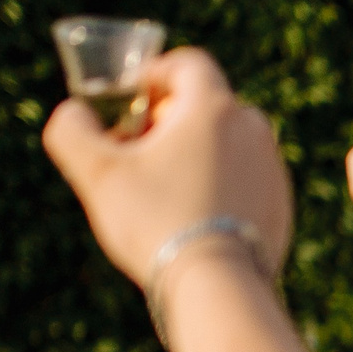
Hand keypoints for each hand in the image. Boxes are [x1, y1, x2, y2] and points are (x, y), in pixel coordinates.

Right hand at [42, 49, 292, 285]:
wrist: (218, 287)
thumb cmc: (156, 222)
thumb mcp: (98, 173)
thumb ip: (72, 130)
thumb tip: (72, 113)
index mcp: (214, 107)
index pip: (188, 64)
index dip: (155, 74)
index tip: (131, 99)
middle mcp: (253, 131)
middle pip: (207, 106)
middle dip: (170, 119)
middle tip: (139, 150)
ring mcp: (272, 170)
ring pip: (228, 146)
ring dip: (195, 154)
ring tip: (162, 189)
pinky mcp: (280, 207)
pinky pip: (244, 182)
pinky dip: (219, 186)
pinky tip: (192, 217)